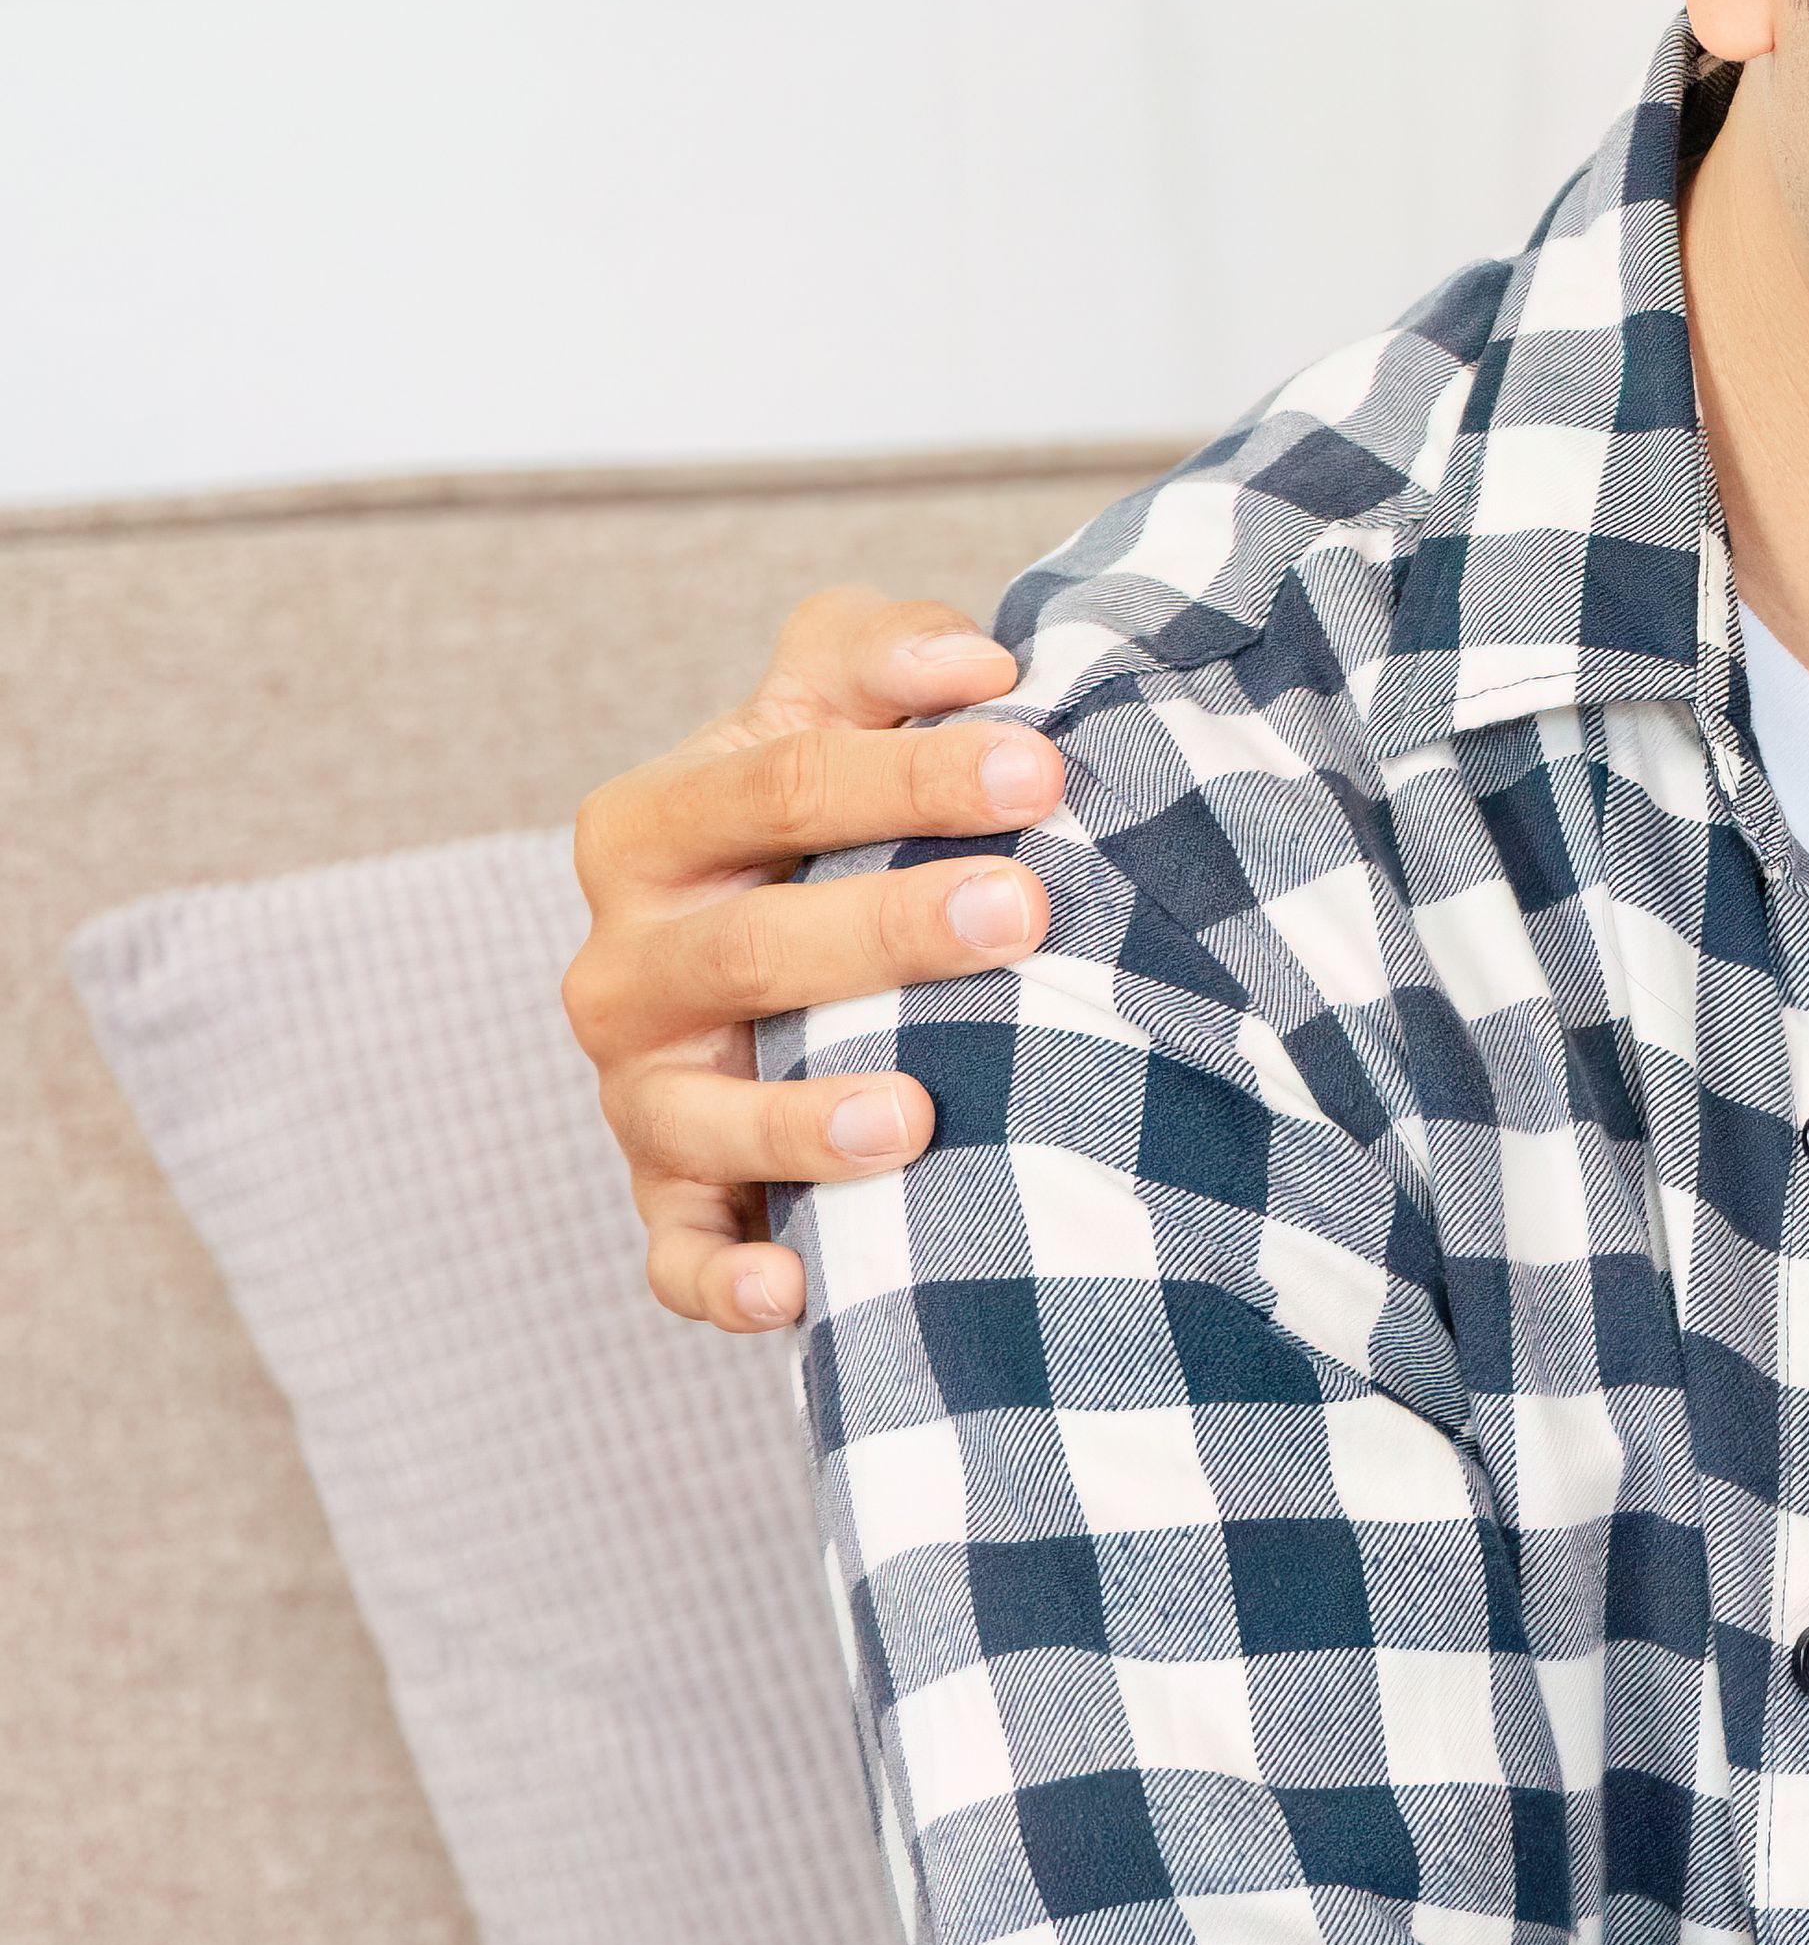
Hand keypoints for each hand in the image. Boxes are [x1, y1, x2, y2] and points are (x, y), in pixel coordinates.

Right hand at [559, 590, 1063, 1328]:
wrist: (780, 947)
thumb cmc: (829, 816)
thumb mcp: (834, 706)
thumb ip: (880, 650)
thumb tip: (974, 660)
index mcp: (654, 825)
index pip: (784, 782)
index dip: (915, 772)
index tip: (1044, 768)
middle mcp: (627, 962)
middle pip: (752, 946)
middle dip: (889, 930)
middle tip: (1026, 914)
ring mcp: (643, 1088)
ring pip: (700, 1116)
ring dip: (802, 1125)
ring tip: (919, 1117)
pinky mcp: (672, 1196)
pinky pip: (678, 1254)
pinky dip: (726, 1281)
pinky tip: (797, 1293)